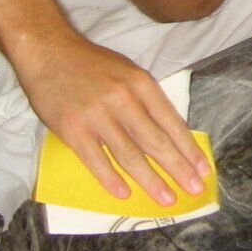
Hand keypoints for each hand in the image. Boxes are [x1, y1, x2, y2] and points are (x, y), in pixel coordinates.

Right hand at [16, 32, 209, 205]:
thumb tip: (169, 134)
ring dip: (151, 181)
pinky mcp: (74, 129)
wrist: (48, 51)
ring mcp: (98, 115)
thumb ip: (146, 100)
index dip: (189, 149)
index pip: (172, 122)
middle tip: (194, 191)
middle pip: (156, 142)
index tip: (203, 170)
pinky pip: (96, 161)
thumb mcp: (127, 72)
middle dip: (178, 169)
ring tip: (167, 199)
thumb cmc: (90, 64)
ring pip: (130, 155)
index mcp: (141, 84)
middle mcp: (124, 99)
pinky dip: (111, 180)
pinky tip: (125, 194)